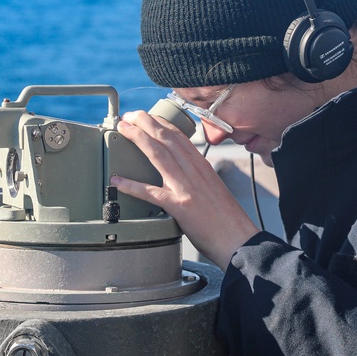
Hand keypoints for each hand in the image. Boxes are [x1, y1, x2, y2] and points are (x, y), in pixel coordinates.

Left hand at [112, 110, 259, 267]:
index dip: (159, 123)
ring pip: (158, 155)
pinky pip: (151, 192)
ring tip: (123, 129)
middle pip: (166, 138)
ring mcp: (186, 187)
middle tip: (129, 115)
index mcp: (202, 166)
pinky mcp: (179, 206)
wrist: (238, 240)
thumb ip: (196, 176)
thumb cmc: (226, 218)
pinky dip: (132, 186)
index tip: (146, 116)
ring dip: (138, 138)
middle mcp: (194, 171)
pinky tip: (118, 182)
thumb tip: (180, 173)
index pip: (178, 136)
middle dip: (145, 122)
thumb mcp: (212, 187)